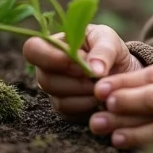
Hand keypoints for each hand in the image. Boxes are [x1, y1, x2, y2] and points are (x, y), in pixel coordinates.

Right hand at [23, 23, 141, 122]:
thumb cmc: (109, 48)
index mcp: (53, 45)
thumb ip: (102, 50)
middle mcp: (47, 69)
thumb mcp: (109, 39)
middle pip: (45, 80)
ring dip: (85, 92)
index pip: (32, 49)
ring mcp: (54, 91)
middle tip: (97, 74)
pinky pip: (70, 113)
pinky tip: (100, 95)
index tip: (77, 59)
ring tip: (102, 83)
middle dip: (76, 79)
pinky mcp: (64, 110)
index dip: (51, 57)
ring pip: (59, 100)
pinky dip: (89, 105)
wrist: (120, 69)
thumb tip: (94, 70)